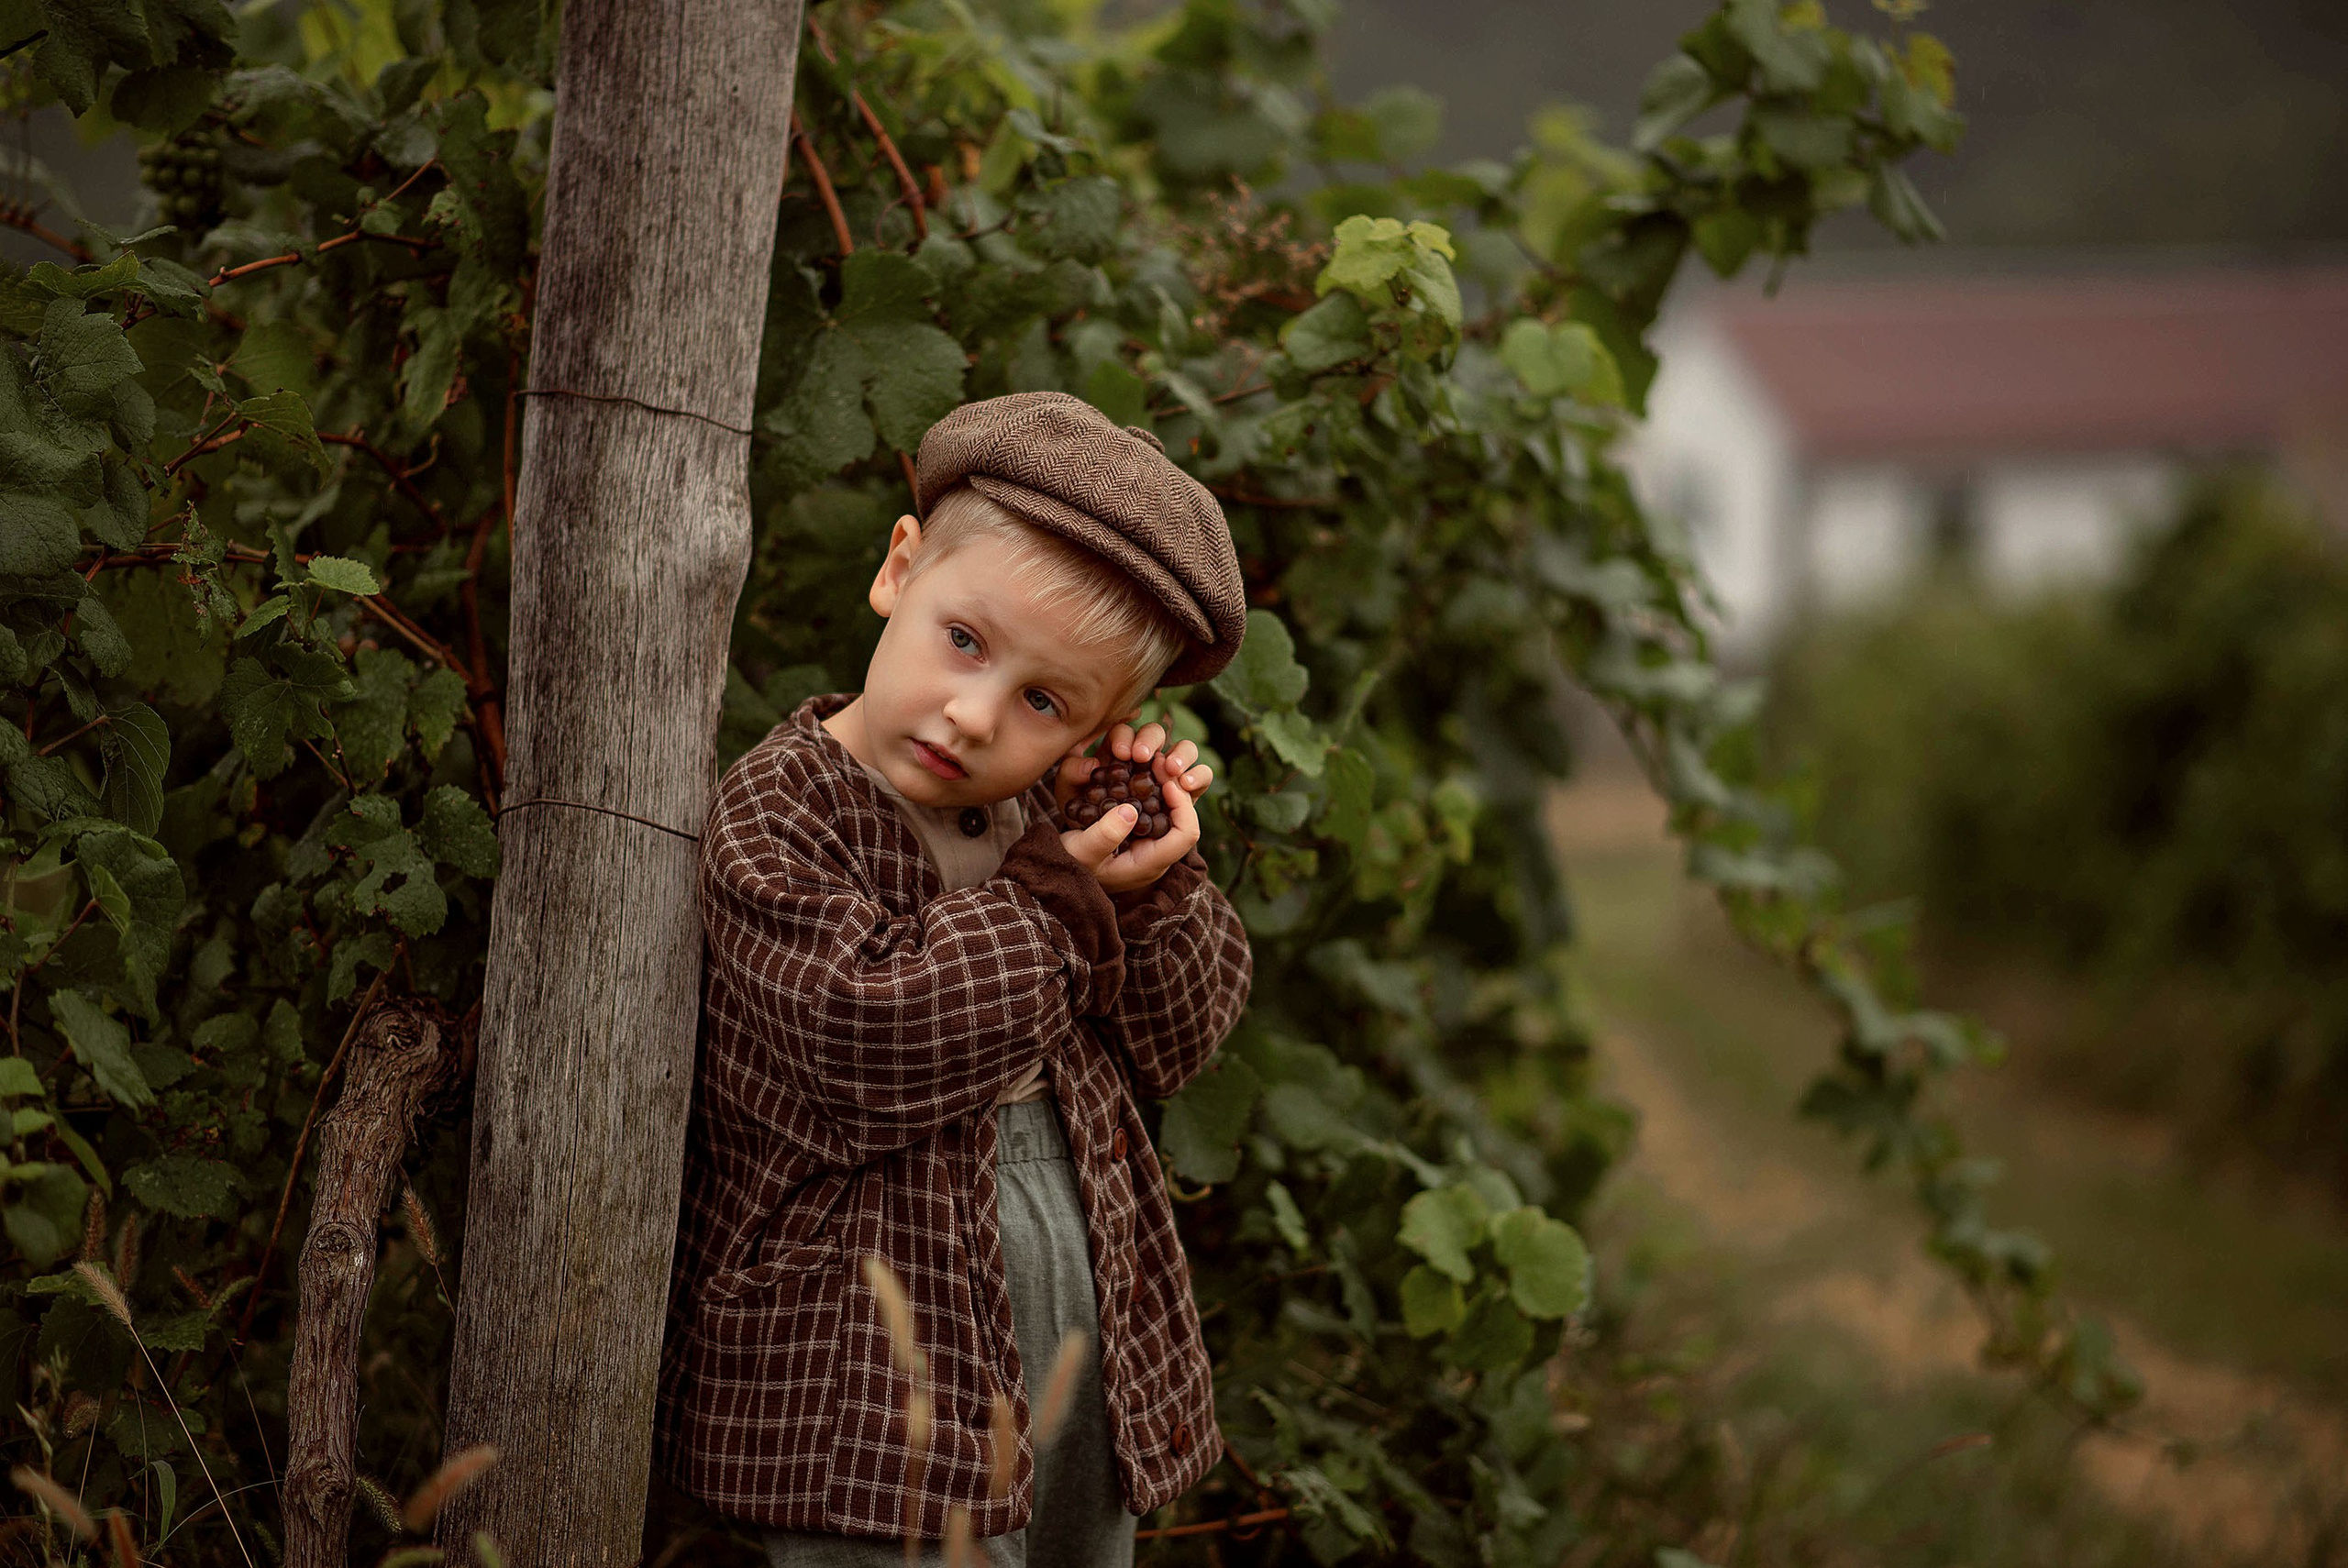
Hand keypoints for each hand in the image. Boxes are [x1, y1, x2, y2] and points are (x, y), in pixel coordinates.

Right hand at [1054, 721, 1214, 892]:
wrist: (1059, 867)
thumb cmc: (1069, 863)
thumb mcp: (1080, 852)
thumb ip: (1104, 836)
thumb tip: (1130, 810)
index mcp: (1149, 862)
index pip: (1186, 834)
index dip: (1183, 804)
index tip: (1164, 780)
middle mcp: (1156, 848)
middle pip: (1186, 816)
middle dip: (1176, 784)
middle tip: (1157, 760)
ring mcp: (1149, 835)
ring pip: (1174, 804)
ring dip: (1165, 778)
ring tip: (1146, 758)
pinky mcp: (1139, 821)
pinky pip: (1156, 798)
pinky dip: (1149, 778)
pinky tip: (1135, 763)